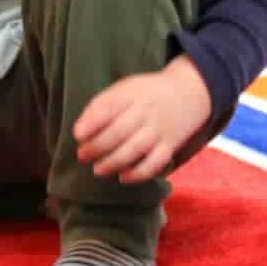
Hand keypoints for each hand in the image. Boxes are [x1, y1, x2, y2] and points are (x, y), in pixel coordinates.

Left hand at [73, 57, 212, 183]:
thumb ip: (102, 105)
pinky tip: (123, 177)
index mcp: (132, 93)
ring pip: (135, 149)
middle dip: (97, 147)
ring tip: (97, 170)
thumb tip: (80, 132)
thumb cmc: (146, 94)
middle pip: (119, 131)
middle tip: (82, 156)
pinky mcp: (170, 145)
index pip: (108, 107)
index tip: (78, 135)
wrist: (188, 92)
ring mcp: (160, 129)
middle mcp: (146, 111)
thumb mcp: (124, 88)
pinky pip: (155, 163)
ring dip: (113, 163)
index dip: (91, 123)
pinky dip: (139, 173)